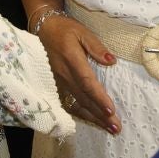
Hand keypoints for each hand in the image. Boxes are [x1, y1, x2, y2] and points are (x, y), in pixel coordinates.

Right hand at [37, 15, 120, 133]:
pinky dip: (79, 114)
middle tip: (116, 128)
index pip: (87, 82)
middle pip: (84, 98)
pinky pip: (67, 103)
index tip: (111, 110)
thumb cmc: (64, 29)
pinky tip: (90, 120)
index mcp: (71, 59)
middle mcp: (63, 74)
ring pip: (76, 104)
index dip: (99, 97)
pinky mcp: (54, 86)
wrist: (42, 29)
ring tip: (108, 128)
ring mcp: (57, 82)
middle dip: (100, 115)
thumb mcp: (82, 32)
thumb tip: (112, 61)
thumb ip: (96, 46)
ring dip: (92, 118)